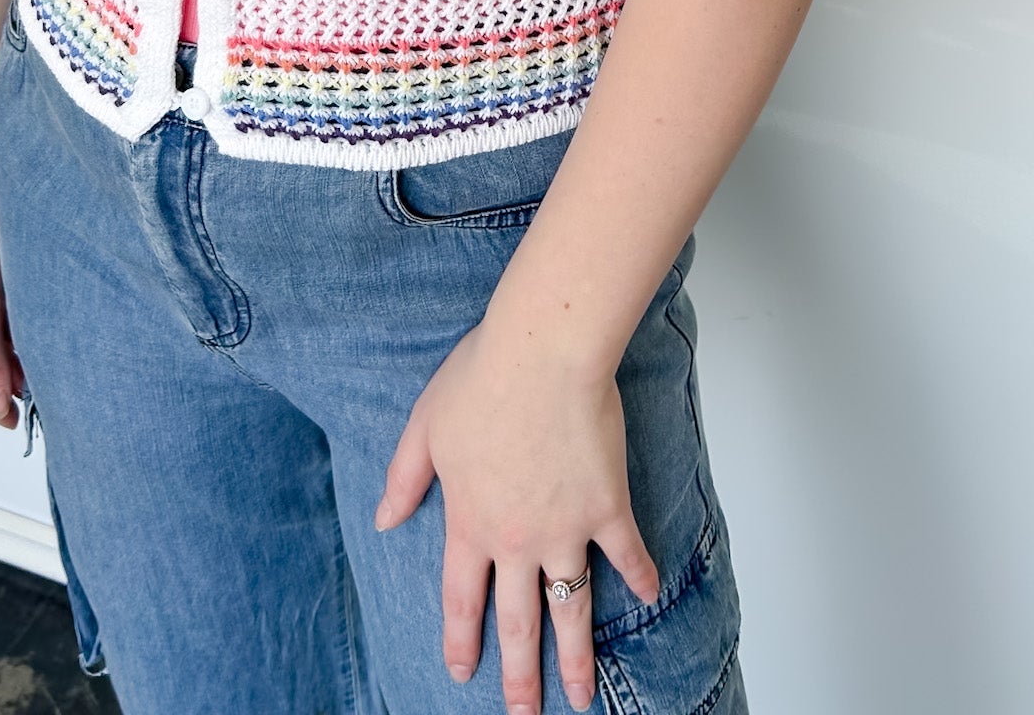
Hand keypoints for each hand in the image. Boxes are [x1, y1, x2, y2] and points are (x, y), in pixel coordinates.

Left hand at [374, 314, 659, 713]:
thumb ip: (404, 478)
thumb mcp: (424, 426)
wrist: (542, 353)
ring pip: (571, 608)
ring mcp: (565, 529)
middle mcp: (516, 539)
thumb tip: (383, 519)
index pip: (462, 599)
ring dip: (575, 658)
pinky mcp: (607, 508)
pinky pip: (627, 554)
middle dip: (520, 677)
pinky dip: (642, 578)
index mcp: (469, 522)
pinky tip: (650, 597)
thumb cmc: (482, 376)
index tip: (462, 673)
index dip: (461, 641)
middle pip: (518, 622)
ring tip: (581, 697)